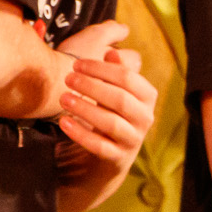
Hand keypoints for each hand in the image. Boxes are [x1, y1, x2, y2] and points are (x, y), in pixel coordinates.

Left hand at [56, 32, 154, 171]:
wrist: (113, 151)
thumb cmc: (112, 110)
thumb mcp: (116, 89)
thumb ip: (115, 71)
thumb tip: (111, 54)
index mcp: (147, 96)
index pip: (127, 77)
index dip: (100, 69)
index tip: (76, 64)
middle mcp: (145, 118)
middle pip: (119, 99)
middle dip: (91, 86)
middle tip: (68, 79)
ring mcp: (133, 139)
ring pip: (111, 123)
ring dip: (85, 109)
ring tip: (63, 98)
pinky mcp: (118, 158)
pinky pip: (99, 146)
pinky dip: (80, 134)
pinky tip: (64, 122)